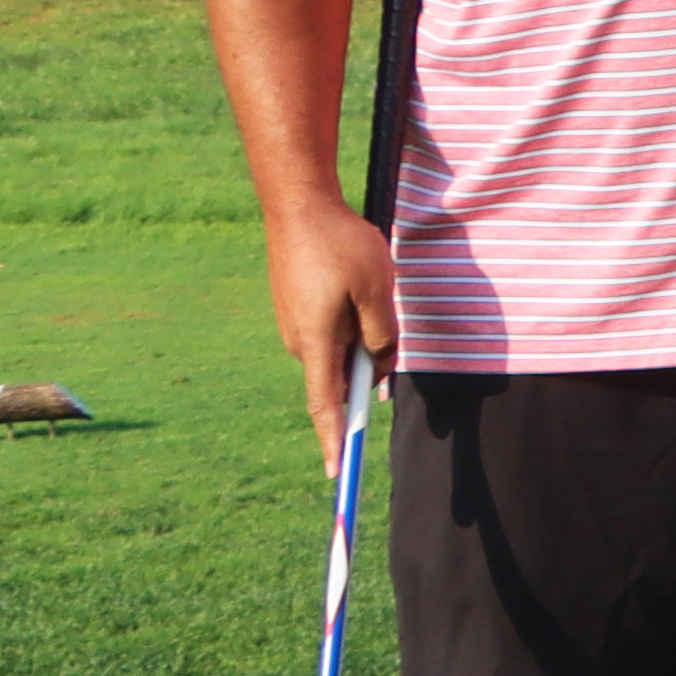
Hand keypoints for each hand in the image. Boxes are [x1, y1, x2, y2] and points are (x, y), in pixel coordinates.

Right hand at [263, 202, 398, 462]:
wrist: (298, 204)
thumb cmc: (340, 244)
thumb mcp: (377, 290)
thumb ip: (382, 334)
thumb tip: (379, 366)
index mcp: (316, 343)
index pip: (324, 406)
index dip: (333, 440)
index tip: (335, 472)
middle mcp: (298, 341)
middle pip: (342, 372)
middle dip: (367, 363)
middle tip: (375, 308)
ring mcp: (293, 324)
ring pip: (340, 346)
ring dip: (362, 332)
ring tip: (364, 282)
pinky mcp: (296, 308)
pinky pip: (331, 328)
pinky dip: (350, 318)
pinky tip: (354, 280)